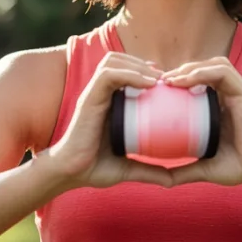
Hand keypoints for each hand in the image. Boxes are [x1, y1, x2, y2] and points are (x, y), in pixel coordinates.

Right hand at [48, 52, 173, 189]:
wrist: (70, 173)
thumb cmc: (93, 168)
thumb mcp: (127, 168)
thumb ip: (149, 171)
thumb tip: (172, 182)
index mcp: (108, 103)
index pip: (125, 72)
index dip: (146, 71)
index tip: (167, 84)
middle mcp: (99, 94)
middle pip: (119, 60)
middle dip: (142, 63)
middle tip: (164, 78)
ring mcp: (93, 95)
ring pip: (113, 61)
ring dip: (137, 65)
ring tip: (157, 78)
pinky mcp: (89, 99)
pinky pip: (107, 75)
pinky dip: (128, 74)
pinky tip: (148, 83)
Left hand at [160, 56, 241, 186]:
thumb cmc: (238, 166)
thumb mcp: (203, 167)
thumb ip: (183, 171)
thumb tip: (159, 181)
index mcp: (217, 105)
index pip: (195, 82)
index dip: (175, 80)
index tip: (154, 90)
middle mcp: (227, 94)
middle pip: (200, 69)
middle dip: (178, 71)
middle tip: (158, 83)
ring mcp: (236, 91)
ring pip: (211, 65)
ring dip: (189, 68)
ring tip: (169, 80)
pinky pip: (222, 72)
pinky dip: (203, 72)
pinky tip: (186, 80)